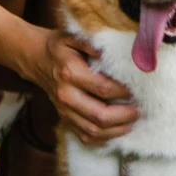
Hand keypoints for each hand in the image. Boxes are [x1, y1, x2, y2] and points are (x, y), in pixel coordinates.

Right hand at [22, 26, 138, 144]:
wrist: (35, 59)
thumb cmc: (58, 47)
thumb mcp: (71, 37)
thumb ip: (89, 43)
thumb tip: (106, 51)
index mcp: (70, 74)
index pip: (102, 88)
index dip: (123, 92)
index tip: (138, 90)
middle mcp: (66, 96)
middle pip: (99, 115)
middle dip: (124, 115)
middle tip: (140, 110)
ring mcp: (64, 111)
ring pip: (94, 130)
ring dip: (117, 130)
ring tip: (133, 122)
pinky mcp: (64, 119)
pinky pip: (85, 136)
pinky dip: (104, 138)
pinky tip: (117, 131)